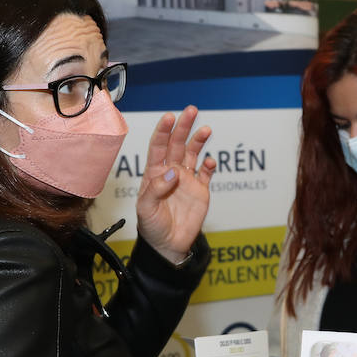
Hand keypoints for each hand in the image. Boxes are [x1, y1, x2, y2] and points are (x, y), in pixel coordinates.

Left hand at [136, 106, 216, 264]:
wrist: (169, 245)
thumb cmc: (152, 227)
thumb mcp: (146, 209)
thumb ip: (156, 189)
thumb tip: (173, 171)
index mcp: (155, 173)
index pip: (158, 146)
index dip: (163, 131)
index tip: (170, 117)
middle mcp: (171, 172)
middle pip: (177, 144)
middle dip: (184, 127)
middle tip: (191, 110)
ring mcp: (187, 180)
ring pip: (193, 153)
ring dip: (199, 141)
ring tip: (206, 130)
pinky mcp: (201, 190)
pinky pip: (207, 173)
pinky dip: (210, 165)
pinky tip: (210, 162)